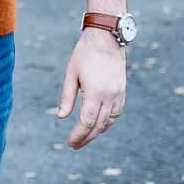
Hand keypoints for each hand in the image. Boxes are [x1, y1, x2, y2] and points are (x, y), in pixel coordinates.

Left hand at [57, 28, 126, 148]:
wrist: (106, 38)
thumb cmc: (85, 54)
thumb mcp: (71, 74)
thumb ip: (67, 97)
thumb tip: (61, 117)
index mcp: (95, 93)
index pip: (86, 122)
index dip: (78, 135)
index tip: (70, 143)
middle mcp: (109, 96)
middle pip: (98, 126)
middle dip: (86, 138)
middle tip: (75, 145)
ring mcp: (118, 94)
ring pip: (109, 121)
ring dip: (97, 132)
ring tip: (85, 137)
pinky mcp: (122, 91)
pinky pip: (116, 113)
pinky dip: (108, 122)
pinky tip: (100, 124)